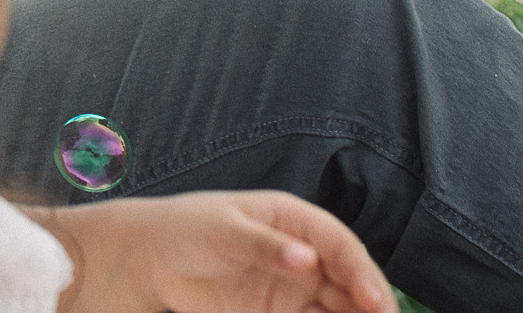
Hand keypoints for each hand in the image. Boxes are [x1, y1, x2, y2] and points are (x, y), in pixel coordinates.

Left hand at [58, 192, 391, 312]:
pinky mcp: (279, 310)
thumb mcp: (222, 229)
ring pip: (337, 306)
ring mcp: (294, 284)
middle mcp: (302, 252)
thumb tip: (307, 259)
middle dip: (370, 304)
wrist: (147, 257)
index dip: (362, 272)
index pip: (340, 245)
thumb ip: (263, 245)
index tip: (375, 301)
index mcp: (293, 219)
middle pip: (348, 280)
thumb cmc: (183, 229)